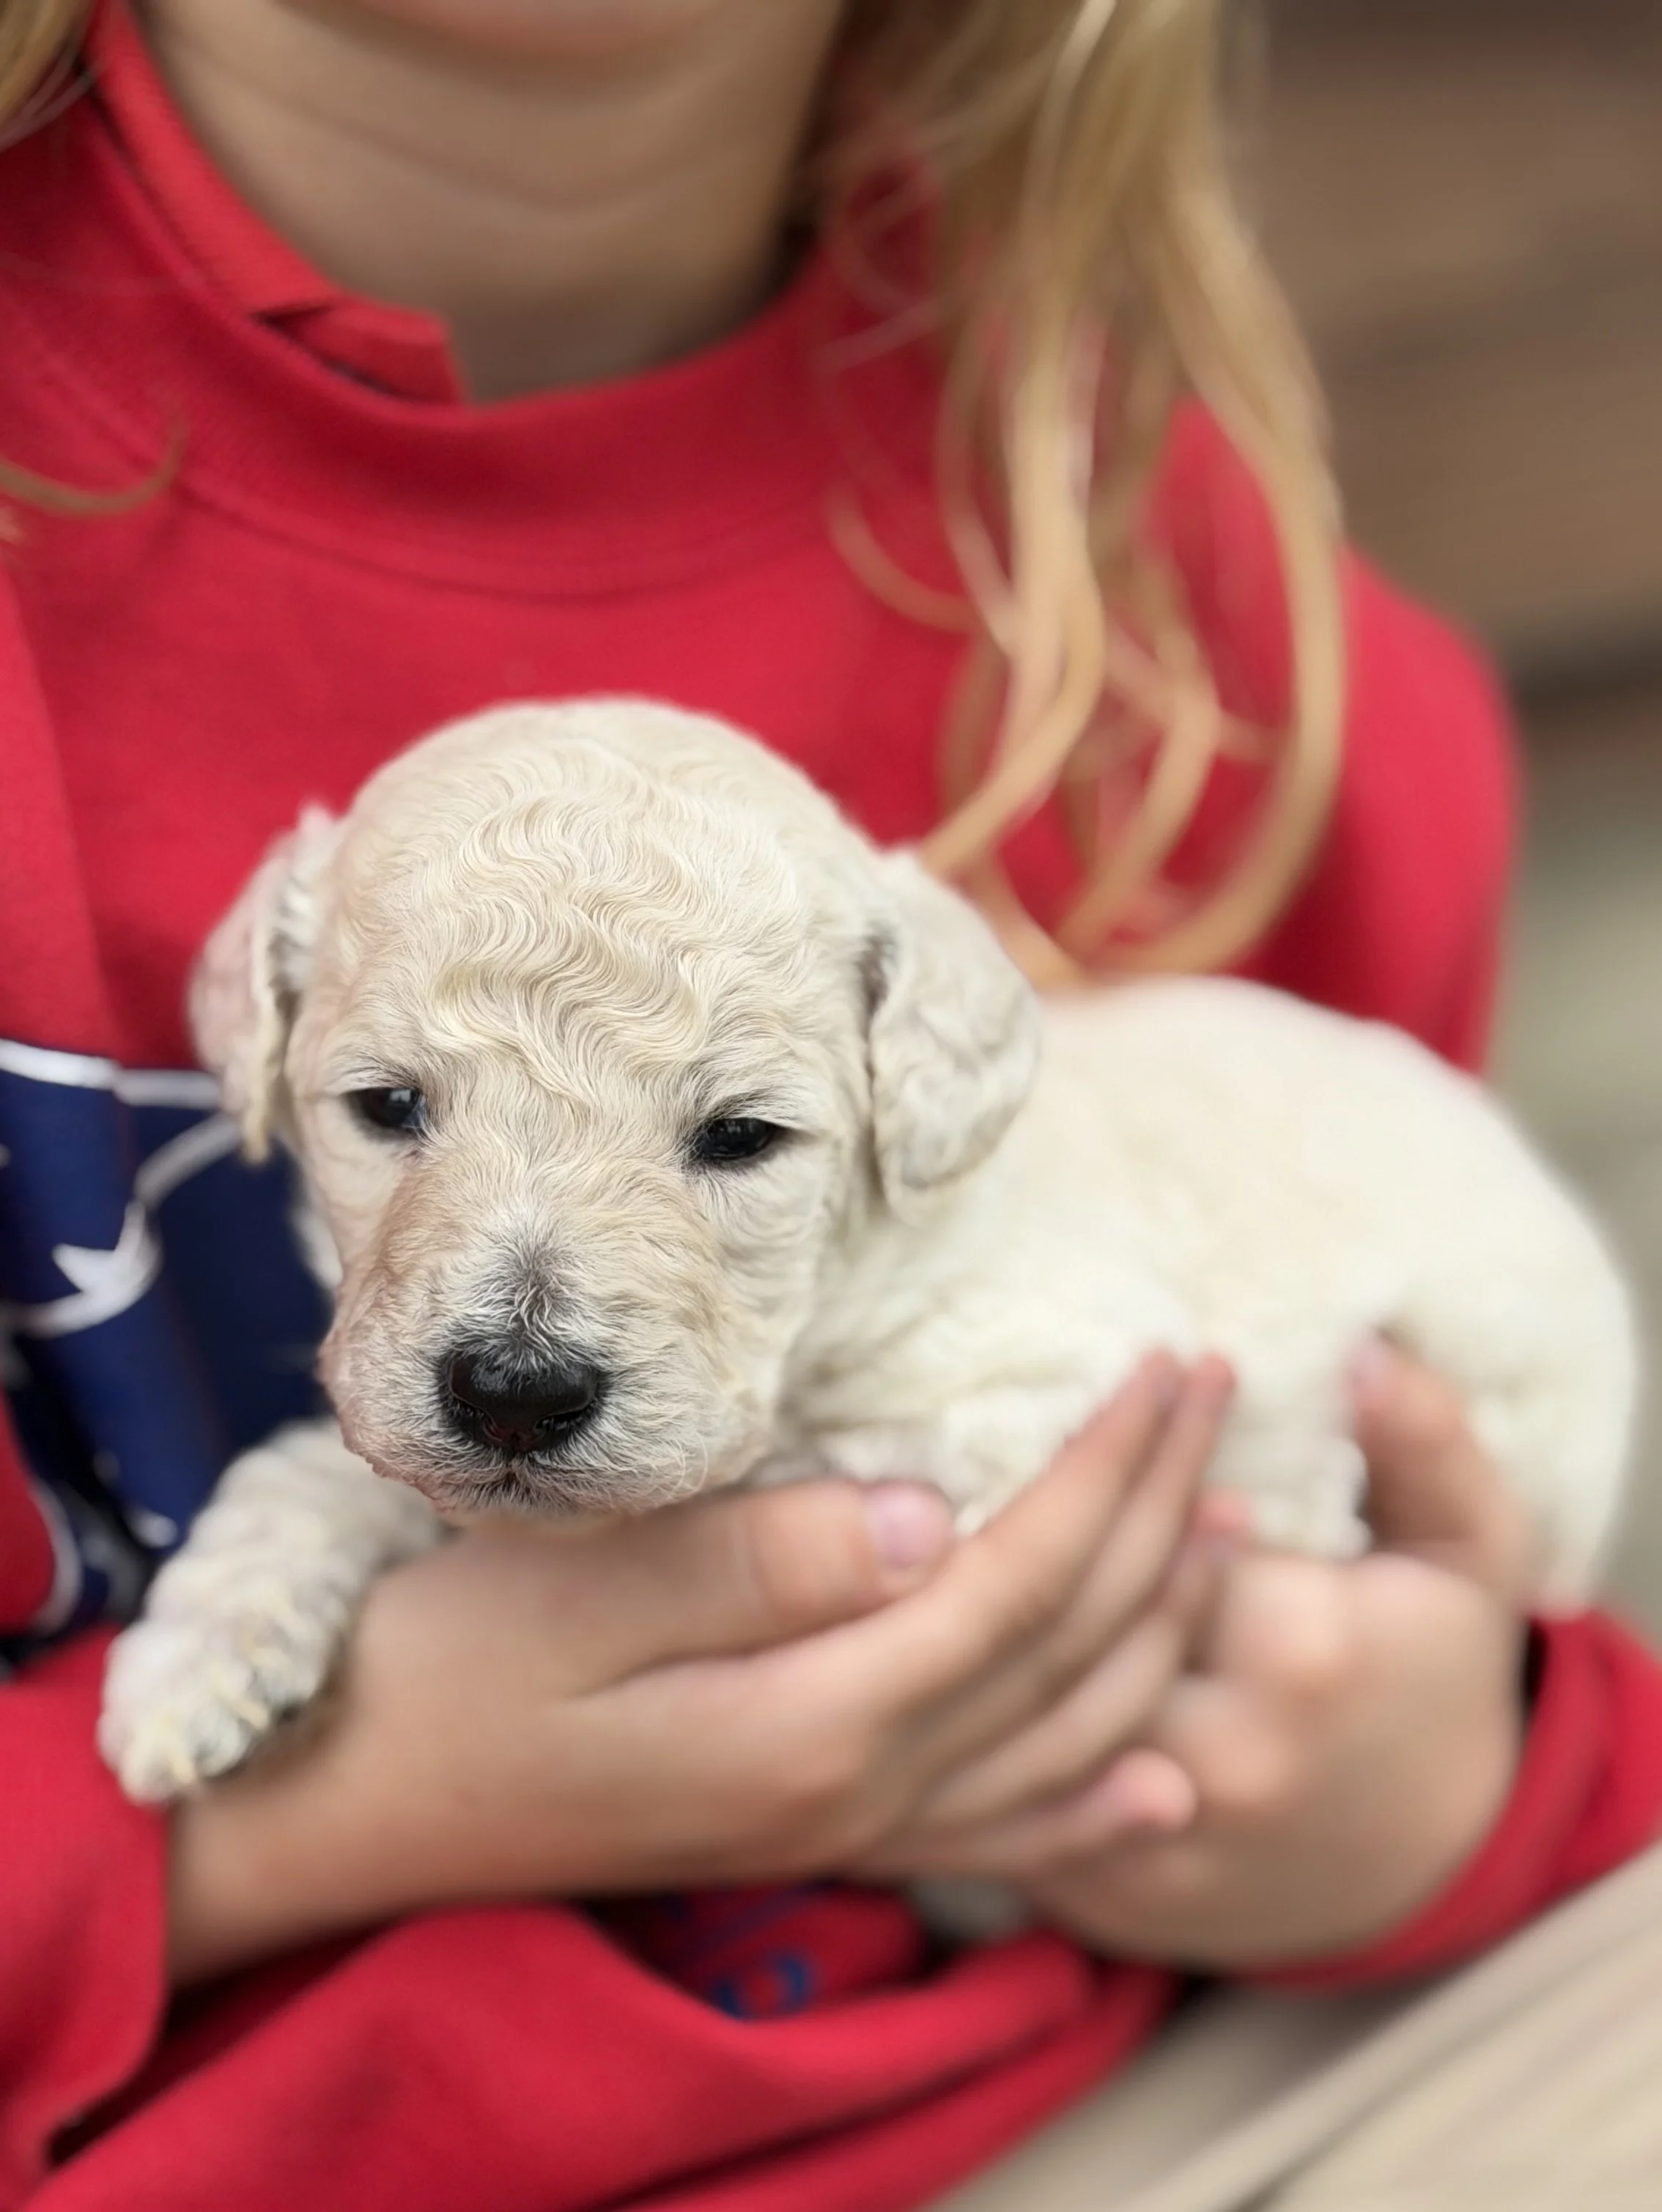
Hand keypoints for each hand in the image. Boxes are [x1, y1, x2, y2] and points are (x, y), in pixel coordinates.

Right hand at [167, 1355, 1227, 1982]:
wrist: (349, 1811)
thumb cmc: (445, 1670)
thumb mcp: (573, 1590)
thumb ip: (757, 1557)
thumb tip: (935, 1511)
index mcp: (808, 1717)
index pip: (1017, 1585)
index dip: (1111, 1473)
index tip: (1170, 1360)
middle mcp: (852, 1789)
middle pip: (1065, 1655)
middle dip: (1162, 1515)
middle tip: (1220, 1388)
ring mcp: (838, 1827)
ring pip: (1062, 1745)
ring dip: (1164, 1636)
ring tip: (1238, 1538)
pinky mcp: (807, 1832)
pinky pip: (1000, 1832)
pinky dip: (1097, 1798)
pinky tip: (1160, 1778)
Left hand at [909, 1343, 1533, 1965]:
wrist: (1435, 1865)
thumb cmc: (1438, 1669)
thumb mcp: (1470, 1540)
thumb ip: (1425, 1435)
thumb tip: (1354, 1352)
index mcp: (1294, 1649)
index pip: (1150, 1522)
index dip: (1109, 1446)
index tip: (1097, 1386)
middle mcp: (1206, 1752)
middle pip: (1058, 1613)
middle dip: (1008, 1525)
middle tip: (970, 1443)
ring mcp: (1140, 1840)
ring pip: (1003, 1707)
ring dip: (951, 1621)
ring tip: (937, 1525)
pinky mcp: (1094, 1897)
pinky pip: (988, 1801)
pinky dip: (943, 1728)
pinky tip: (908, 1647)